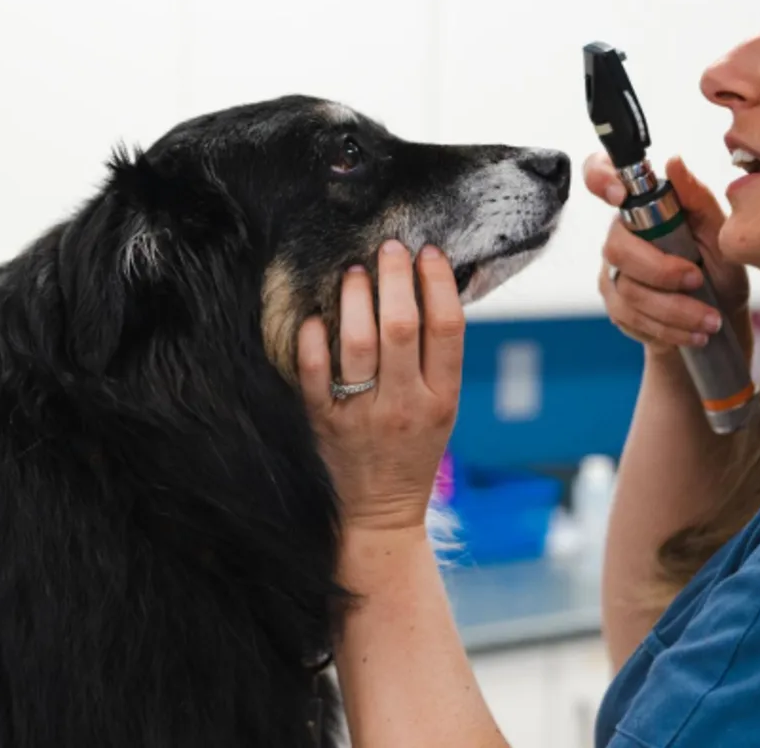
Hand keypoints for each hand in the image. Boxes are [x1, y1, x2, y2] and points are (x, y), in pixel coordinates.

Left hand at [297, 239, 464, 533]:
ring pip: (358, 343)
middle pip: (401, 327)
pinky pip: (315, 372)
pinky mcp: (325, 422)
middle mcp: (406, 405)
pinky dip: (313, 338)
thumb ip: (436, 359)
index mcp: (443, 399)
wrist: (382, 513)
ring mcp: (363, 415)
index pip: (447, 329)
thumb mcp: (443, 408)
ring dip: (355, 298)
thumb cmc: (414, 449)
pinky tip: (315, 316)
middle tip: (388, 247)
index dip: (438, 283)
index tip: (428, 252)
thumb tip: (428, 288)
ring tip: (353, 272)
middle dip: (395, 277)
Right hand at [584, 152, 749, 355]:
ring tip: (710, 320)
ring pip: (629, 291)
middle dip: (661, 270)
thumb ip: (697, 198)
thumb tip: (674, 162)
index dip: (600, 179)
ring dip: (675, 309)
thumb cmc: (719, 266)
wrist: (719, 316)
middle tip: (698, 279)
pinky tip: (693, 332)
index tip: (620, 194)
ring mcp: (613, 273)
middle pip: (617, 249)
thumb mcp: (720, 231)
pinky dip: (669, 328)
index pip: (600, 176)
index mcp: (640, 206)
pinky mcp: (616, 307)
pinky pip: (632, 318)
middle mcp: (620, 236)